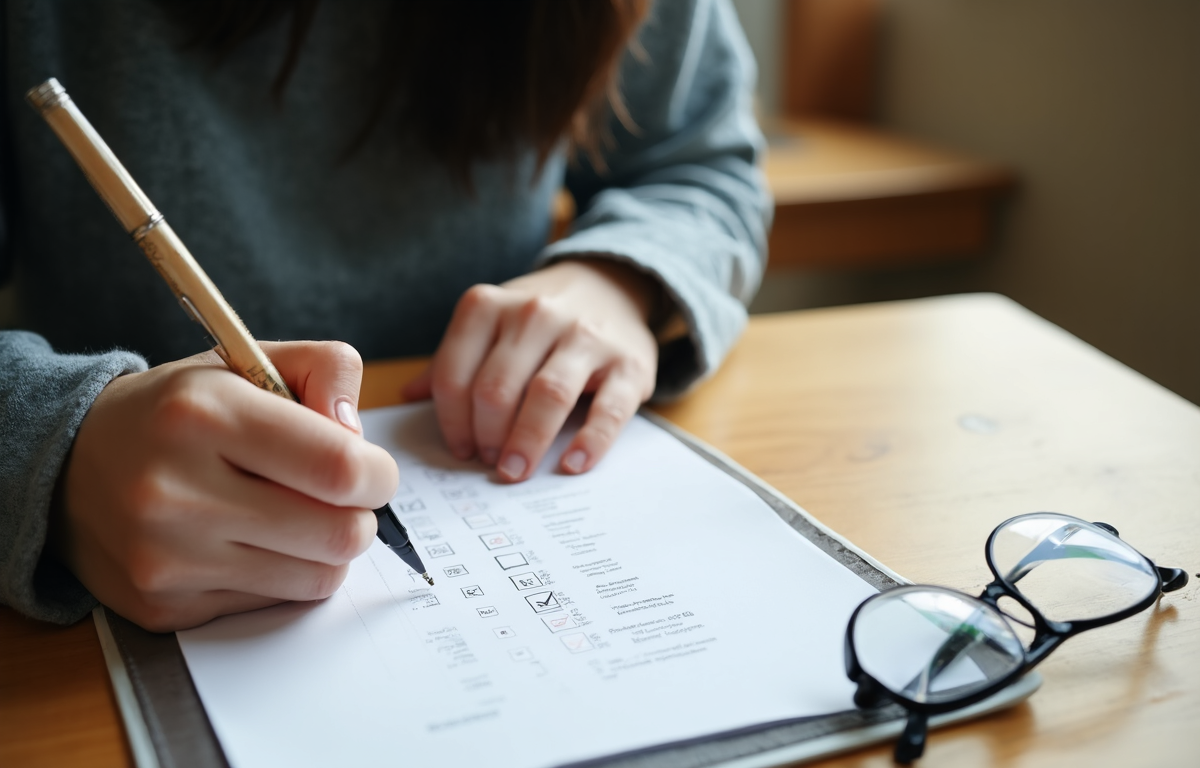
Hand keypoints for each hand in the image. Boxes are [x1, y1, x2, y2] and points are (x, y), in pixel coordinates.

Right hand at [50, 341, 398, 631]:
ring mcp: (166, 558)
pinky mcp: (165, 606)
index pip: (339, 467)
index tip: (372, 469)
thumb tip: (360, 439)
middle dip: (359, 515)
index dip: (378, 474)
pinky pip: (274, 603)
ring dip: (326, 549)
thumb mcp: (247, 361)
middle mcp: (176, 491)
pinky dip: (283, 575)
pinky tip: (251, 543)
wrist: (68, 466)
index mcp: (203, 415)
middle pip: (339, 534)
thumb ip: (326, 370)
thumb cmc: (180, 412)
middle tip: (338, 497)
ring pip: (317, 578)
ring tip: (296, 516)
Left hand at [404, 259, 658, 481]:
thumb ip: (454, 359)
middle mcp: (536, 314)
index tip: (460, 449)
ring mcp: (586, 337)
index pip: (454, 374)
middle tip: (488, 462)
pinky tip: (570, 464)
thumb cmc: (540, 319)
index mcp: (490, 306)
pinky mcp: (629, 364)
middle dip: (486, 436)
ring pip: (547, 396)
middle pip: (497, 389)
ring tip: (515, 469)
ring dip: (526, 442)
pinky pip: (608, 410)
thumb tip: (410, 397)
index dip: (451, 421)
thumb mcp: (492, 323)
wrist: (611, 285)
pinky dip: (589, 443)